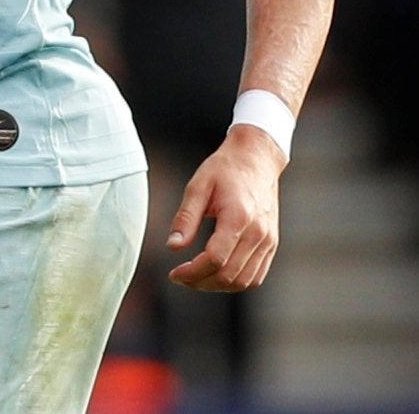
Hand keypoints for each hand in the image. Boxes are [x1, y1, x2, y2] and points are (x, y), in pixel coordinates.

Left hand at [166, 124, 285, 291]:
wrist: (256, 159)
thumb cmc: (224, 170)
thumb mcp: (197, 187)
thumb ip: (185, 218)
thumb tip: (172, 246)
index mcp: (238, 217)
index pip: (215, 259)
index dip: (192, 272)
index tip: (174, 274)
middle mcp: (258, 233)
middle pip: (229, 275)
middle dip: (201, 282)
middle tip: (180, 278)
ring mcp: (269, 241)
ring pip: (245, 281)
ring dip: (217, 286)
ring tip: (195, 278)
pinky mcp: (272, 244)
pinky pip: (257, 275)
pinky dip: (236, 282)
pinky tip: (215, 274)